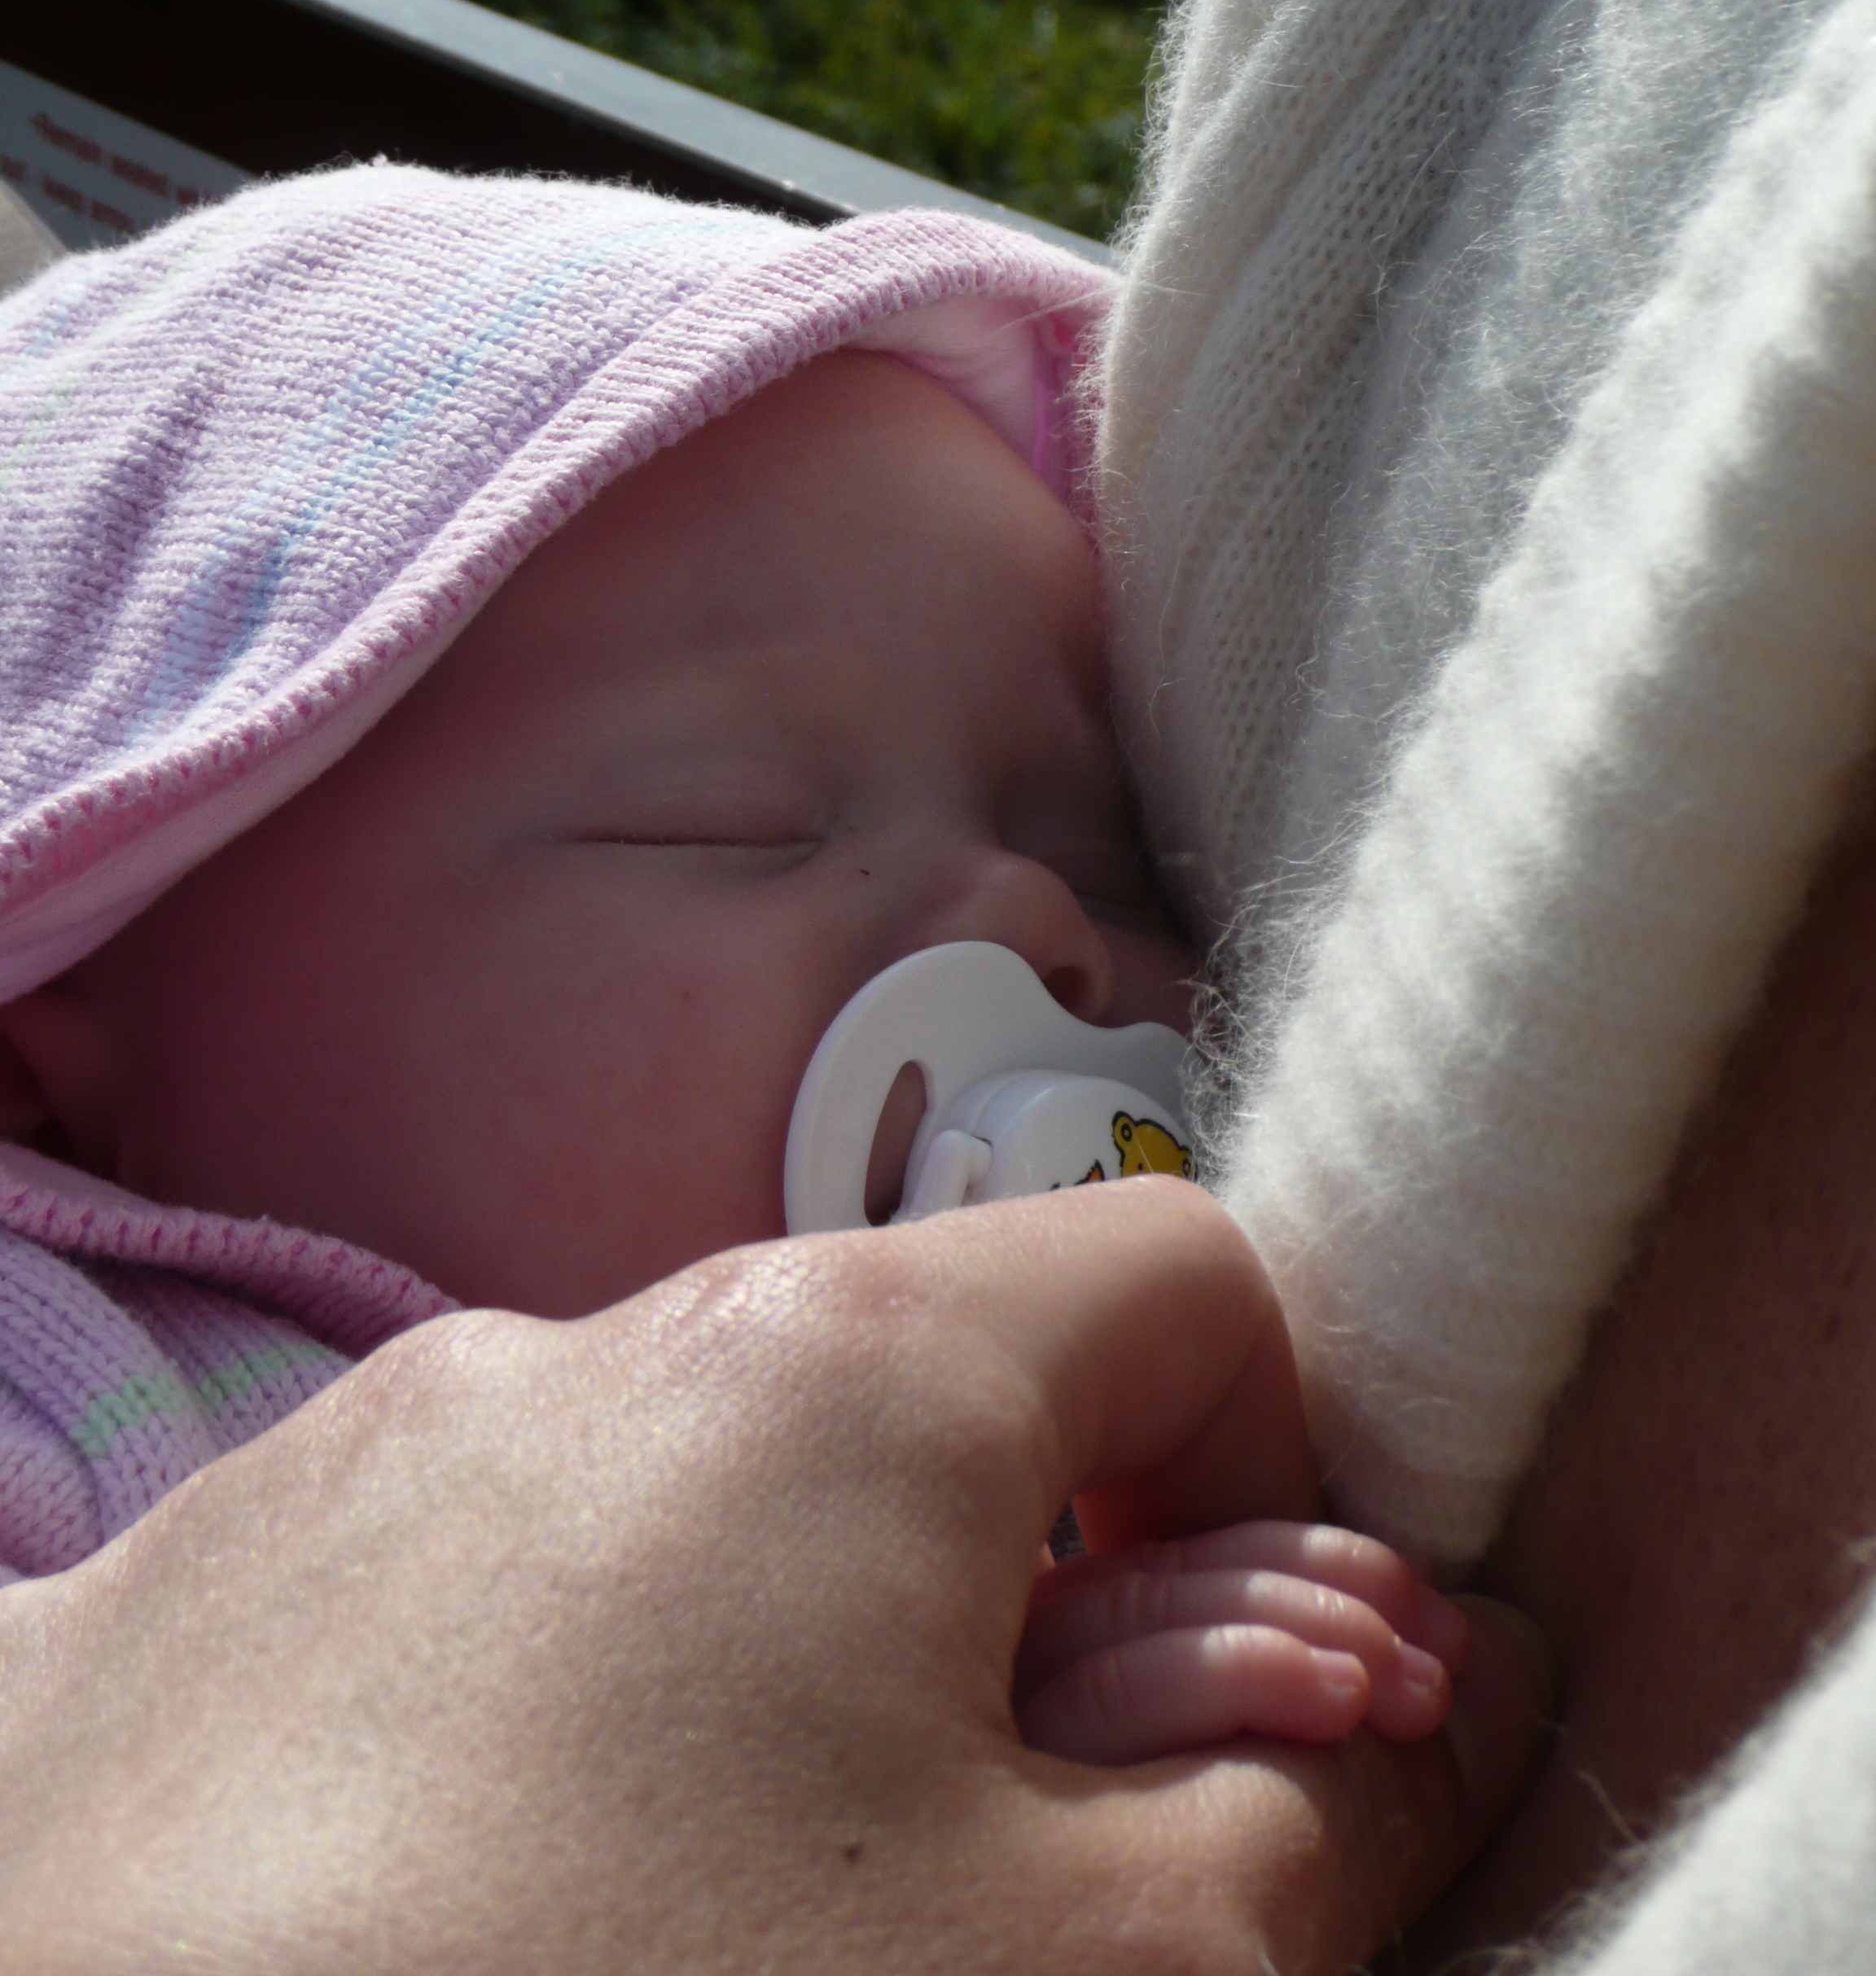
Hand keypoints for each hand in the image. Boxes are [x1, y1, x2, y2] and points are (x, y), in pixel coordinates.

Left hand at [0, 1179, 1545, 1974]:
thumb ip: (1323, 1811)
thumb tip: (1434, 1684)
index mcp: (825, 1370)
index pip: (1177, 1282)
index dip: (1279, 1484)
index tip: (1229, 1715)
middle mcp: (561, 1356)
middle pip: (910, 1425)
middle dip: (1011, 1628)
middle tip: (972, 1893)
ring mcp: (320, 1480)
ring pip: (663, 1536)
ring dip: (756, 1699)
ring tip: (694, 1938)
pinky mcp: (131, 1631)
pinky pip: (416, 1630)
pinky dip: (507, 1752)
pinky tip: (451, 1933)